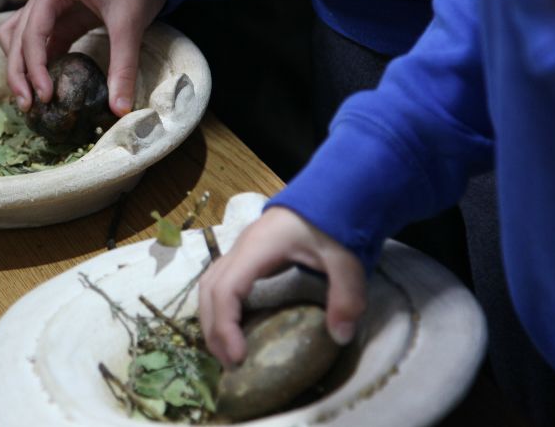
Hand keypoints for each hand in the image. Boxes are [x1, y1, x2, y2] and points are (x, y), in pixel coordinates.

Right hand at [0, 0, 165, 116]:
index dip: (35, 69)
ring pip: (16, 40)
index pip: (32, 34)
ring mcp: (46, 7)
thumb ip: (123, 67)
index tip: (45, 96)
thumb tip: (120, 109)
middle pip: (15, 39)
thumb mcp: (130, 24)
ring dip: (19, 67)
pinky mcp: (57, 19)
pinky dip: (36, 65)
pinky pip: (37, 45)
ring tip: (30, 99)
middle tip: (29, 106)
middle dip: (18, 73)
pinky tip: (46, 88)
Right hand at [198, 206, 365, 366]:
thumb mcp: (346, 257)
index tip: (238, 356)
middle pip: (208, 290)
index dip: (224, 325)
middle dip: (213, 329)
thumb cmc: (334, 219)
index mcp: (257, 248)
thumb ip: (346, 295)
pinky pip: (221, 282)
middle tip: (230, 364)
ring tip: (227, 351)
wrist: (333, 189)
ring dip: (212, 319)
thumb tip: (339, 336)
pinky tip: (235, 328)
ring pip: (209, 285)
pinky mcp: (248, 254)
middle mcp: (241, 248)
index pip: (225, 289)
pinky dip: (220, 308)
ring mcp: (241, 249)